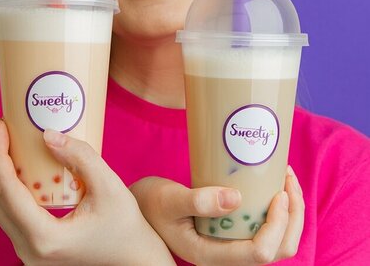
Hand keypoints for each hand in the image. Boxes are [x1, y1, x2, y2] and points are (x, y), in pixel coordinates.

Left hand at [0, 118, 174, 265]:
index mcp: (45, 237)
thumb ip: (80, 157)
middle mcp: (29, 249)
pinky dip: (8, 183)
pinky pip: (10, 211)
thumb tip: (47, 134)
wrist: (133, 257)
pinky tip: (15, 163)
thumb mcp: (108, 186)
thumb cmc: (125, 224)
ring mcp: (28, 251)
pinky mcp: (34, 245)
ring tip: (2, 139)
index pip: (7, 190)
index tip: (0, 124)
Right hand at [130, 167, 303, 264]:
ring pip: (277, 242)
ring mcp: (231, 245)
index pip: (258, 253)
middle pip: (278, 250)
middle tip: (288, 179)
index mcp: (211, 255)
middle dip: (293, 217)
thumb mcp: (170, 199)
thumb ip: (198, 201)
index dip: (277, 226)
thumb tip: (236, 198)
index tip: (278, 193)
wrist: (142, 208)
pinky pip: (265, 228)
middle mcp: (226, 256)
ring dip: (290, 213)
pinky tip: (273, 184)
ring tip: (286, 178)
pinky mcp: (232, 232)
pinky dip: (279, 209)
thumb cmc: (151, 204)